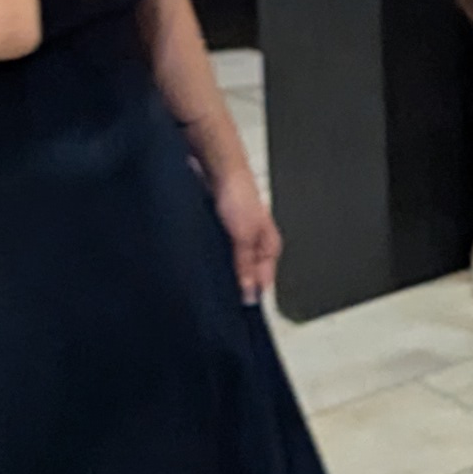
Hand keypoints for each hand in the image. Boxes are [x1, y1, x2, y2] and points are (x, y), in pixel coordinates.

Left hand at [206, 155, 278, 303]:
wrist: (217, 167)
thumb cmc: (238, 192)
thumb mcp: (244, 236)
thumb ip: (245, 266)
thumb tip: (249, 293)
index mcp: (270, 246)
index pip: (264, 282)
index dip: (251, 295)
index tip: (237, 306)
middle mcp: (256, 242)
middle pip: (248, 274)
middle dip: (235, 283)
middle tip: (221, 295)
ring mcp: (239, 236)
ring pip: (232, 263)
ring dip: (222, 269)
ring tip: (210, 275)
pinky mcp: (222, 229)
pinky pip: (218, 251)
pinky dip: (211, 256)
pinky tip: (202, 258)